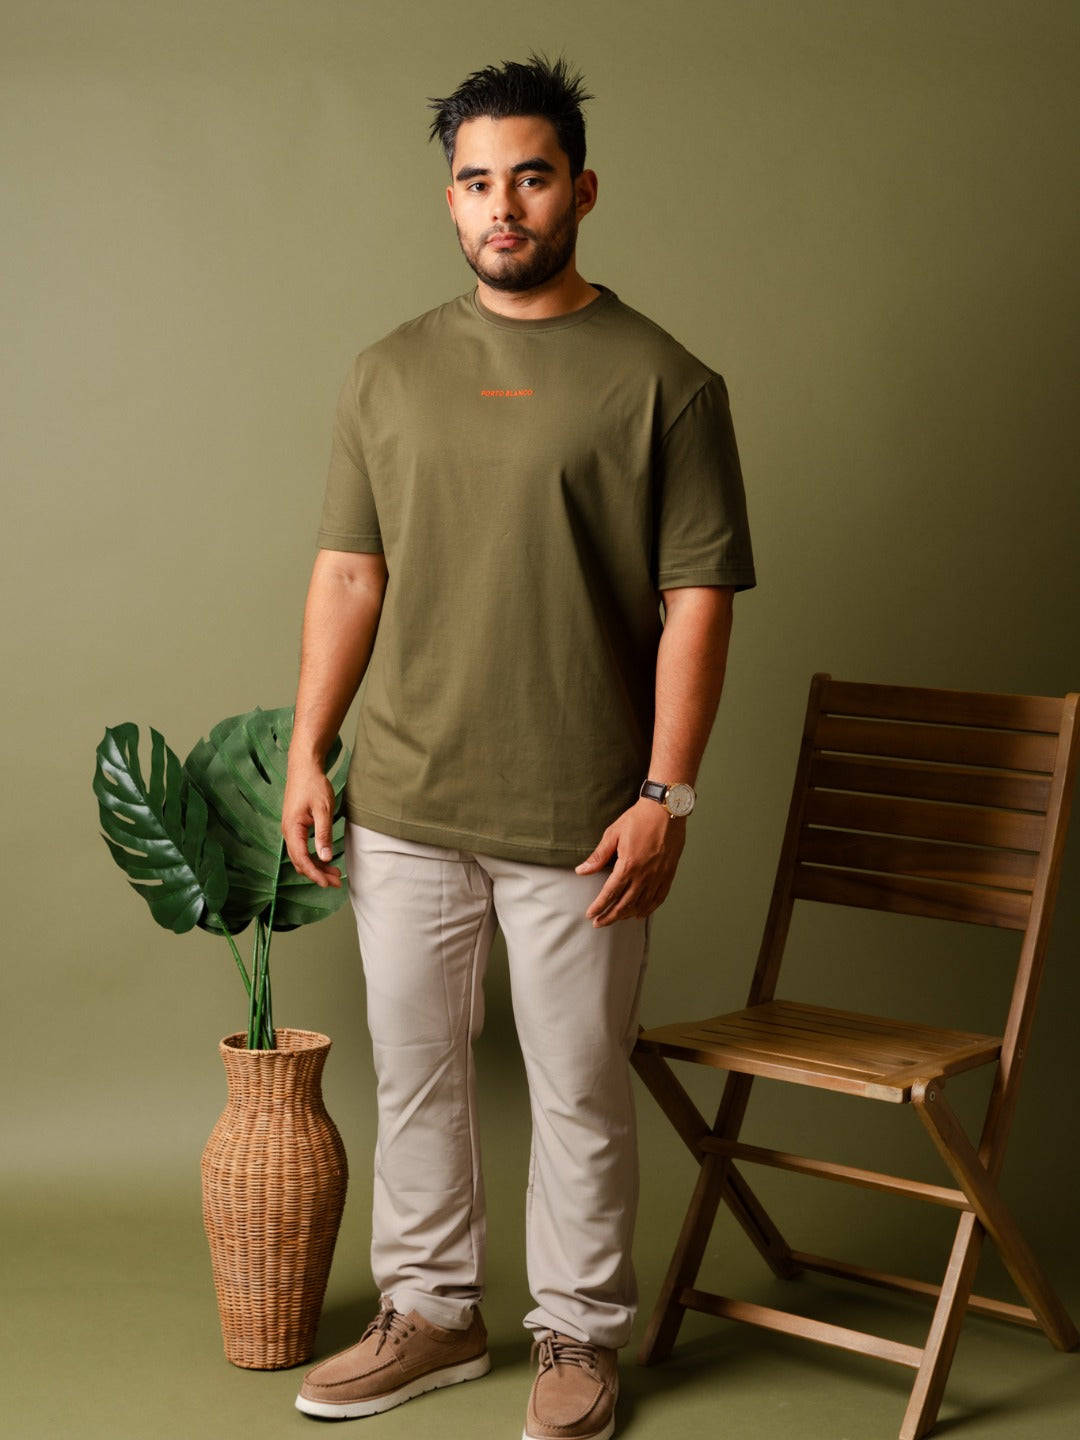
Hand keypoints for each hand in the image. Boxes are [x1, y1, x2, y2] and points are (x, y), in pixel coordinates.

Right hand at [281, 760, 342, 888]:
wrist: (304, 768)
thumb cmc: (313, 785)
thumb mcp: (323, 809)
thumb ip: (323, 834)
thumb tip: (325, 857)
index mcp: (292, 829)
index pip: (301, 859)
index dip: (315, 874)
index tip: (328, 883)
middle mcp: (288, 832)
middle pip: (300, 862)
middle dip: (317, 874)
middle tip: (336, 882)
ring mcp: (291, 830)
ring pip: (301, 856)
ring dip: (317, 867)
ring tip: (334, 874)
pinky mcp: (296, 827)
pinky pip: (302, 848)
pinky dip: (314, 857)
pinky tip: (326, 859)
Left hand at [576, 798, 686, 926]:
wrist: (666, 809)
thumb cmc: (638, 818)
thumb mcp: (613, 834)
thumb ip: (598, 856)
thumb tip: (581, 871)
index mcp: (628, 865)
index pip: (610, 893)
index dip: (599, 906)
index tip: (590, 915)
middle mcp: (644, 875)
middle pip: (625, 904)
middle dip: (610, 916)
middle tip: (599, 923)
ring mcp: (658, 876)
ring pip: (642, 904)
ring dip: (627, 915)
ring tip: (617, 918)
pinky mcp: (669, 874)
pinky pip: (659, 898)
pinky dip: (649, 909)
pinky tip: (641, 913)